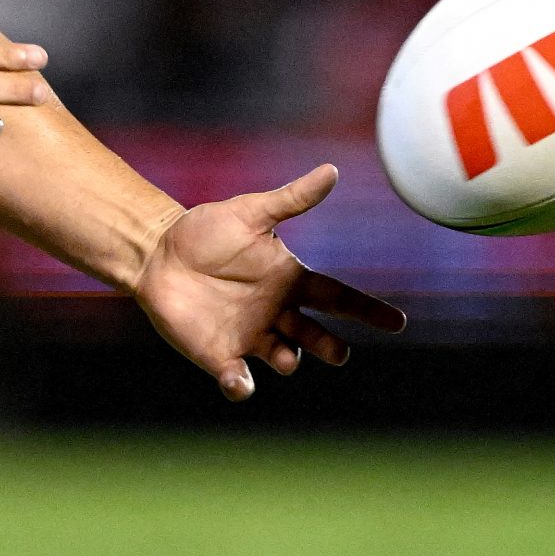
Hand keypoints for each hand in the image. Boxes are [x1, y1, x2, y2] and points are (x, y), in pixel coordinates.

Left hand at [132, 163, 406, 399]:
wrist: (157, 251)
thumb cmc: (206, 230)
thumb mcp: (250, 211)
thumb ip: (291, 199)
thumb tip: (331, 170)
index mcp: (290, 281)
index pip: (339, 298)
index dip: (368, 311)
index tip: (397, 322)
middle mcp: (277, 313)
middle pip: (316, 337)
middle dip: (329, 347)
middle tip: (337, 352)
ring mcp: (251, 336)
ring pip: (284, 359)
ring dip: (289, 362)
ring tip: (287, 358)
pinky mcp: (219, 354)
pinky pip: (237, 378)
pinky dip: (241, 385)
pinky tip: (239, 382)